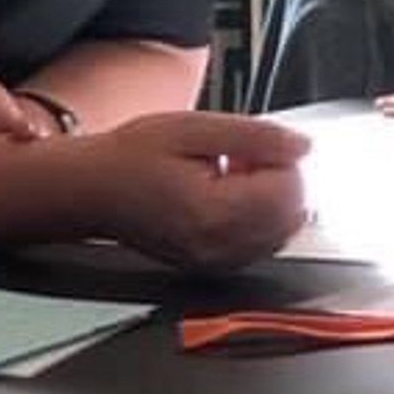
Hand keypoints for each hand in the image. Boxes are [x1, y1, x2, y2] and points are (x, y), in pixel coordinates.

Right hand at [89, 112, 309, 271]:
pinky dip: (257, 219)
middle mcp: (219, 247)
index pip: (290, 190)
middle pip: (292, 216)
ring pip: (281, 233)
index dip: (280, 159)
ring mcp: (216, 262)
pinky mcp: (213, 265)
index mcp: (214, 213)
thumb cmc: (131, 159)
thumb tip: (302, 146)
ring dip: (270, 200)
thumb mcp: (194, 128)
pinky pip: (260, 245)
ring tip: (231, 176)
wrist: (92, 191)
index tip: (252, 147)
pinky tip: (227, 197)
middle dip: (279, 180)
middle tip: (241, 159)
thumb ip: (254, 137)